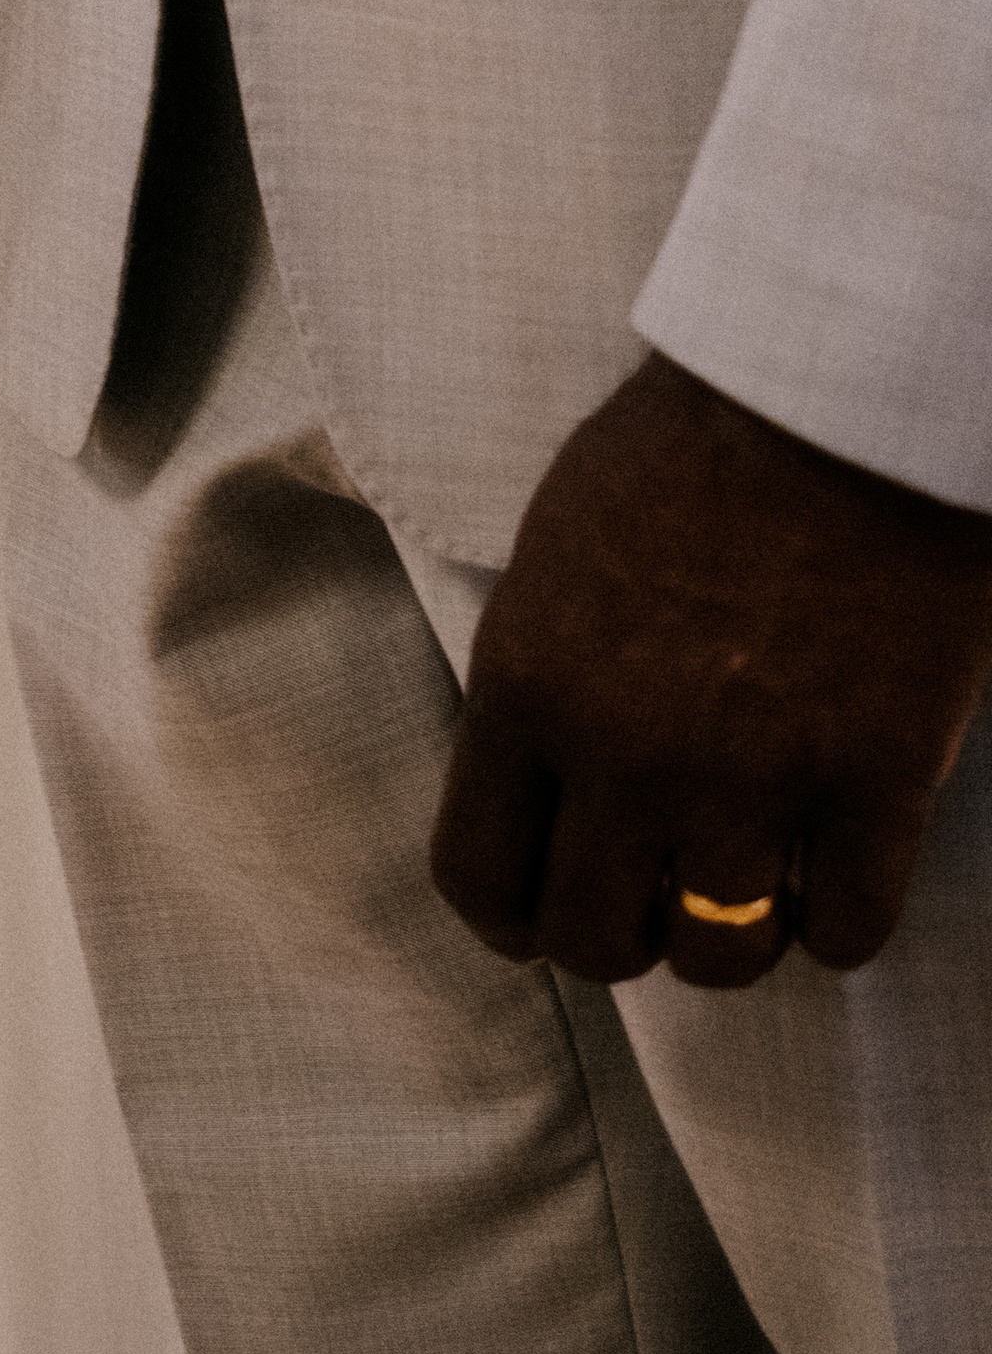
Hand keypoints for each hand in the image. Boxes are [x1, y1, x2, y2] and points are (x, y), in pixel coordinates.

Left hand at [432, 353, 991, 988]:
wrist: (828, 395)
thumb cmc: (682, 450)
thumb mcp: (552, 557)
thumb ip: (538, 681)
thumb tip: (536, 782)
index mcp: (527, 687)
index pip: (477, 873)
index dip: (506, 920)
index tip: (534, 921)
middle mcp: (626, 752)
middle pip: (591, 940)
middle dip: (615, 937)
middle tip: (648, 903)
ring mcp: (754, 775)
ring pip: (718, 958)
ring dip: (726, 940)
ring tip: (745, 892)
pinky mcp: (875, 779)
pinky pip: (848, 931)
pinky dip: (836, 926)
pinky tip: (831, 879)